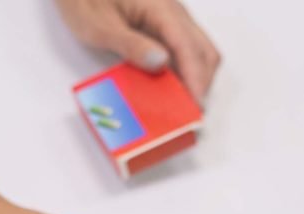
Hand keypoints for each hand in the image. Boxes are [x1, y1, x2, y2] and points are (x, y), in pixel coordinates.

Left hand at [56, 0, 219, 101]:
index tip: (195, 106)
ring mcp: (170, 18)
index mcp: (161, 8)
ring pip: (196, 51)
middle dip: (201, 83)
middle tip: (189, 112)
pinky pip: (182, 50)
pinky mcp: (163, 25)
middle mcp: (172, 11)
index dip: (195, 79)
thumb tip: (162, 63)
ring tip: (179, 105)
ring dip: (193, 78)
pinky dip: (182, 71)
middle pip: (203, 51)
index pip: (188, 47)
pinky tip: (168, 88)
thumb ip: (131, 45)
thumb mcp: (99, 26)